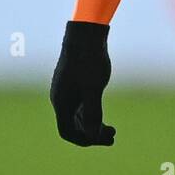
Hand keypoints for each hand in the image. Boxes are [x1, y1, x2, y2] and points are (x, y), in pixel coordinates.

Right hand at [50, 20, 116, 145]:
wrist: (85, 34)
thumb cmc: (89, 59)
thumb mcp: (93, 87)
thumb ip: (93, 112)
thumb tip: (91, 136)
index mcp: (61, 102)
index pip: (68, 132)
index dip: (85, 140)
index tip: (105, 140)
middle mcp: (61, 99)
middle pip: (73, 126)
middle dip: (92, 135)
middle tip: (113, 136)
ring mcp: (66, 92)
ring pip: (77, 117)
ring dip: (93, 126)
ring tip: (112, 130)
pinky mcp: (73, 84)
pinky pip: (79, 106)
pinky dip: (91, 114)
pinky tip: (104, 115)